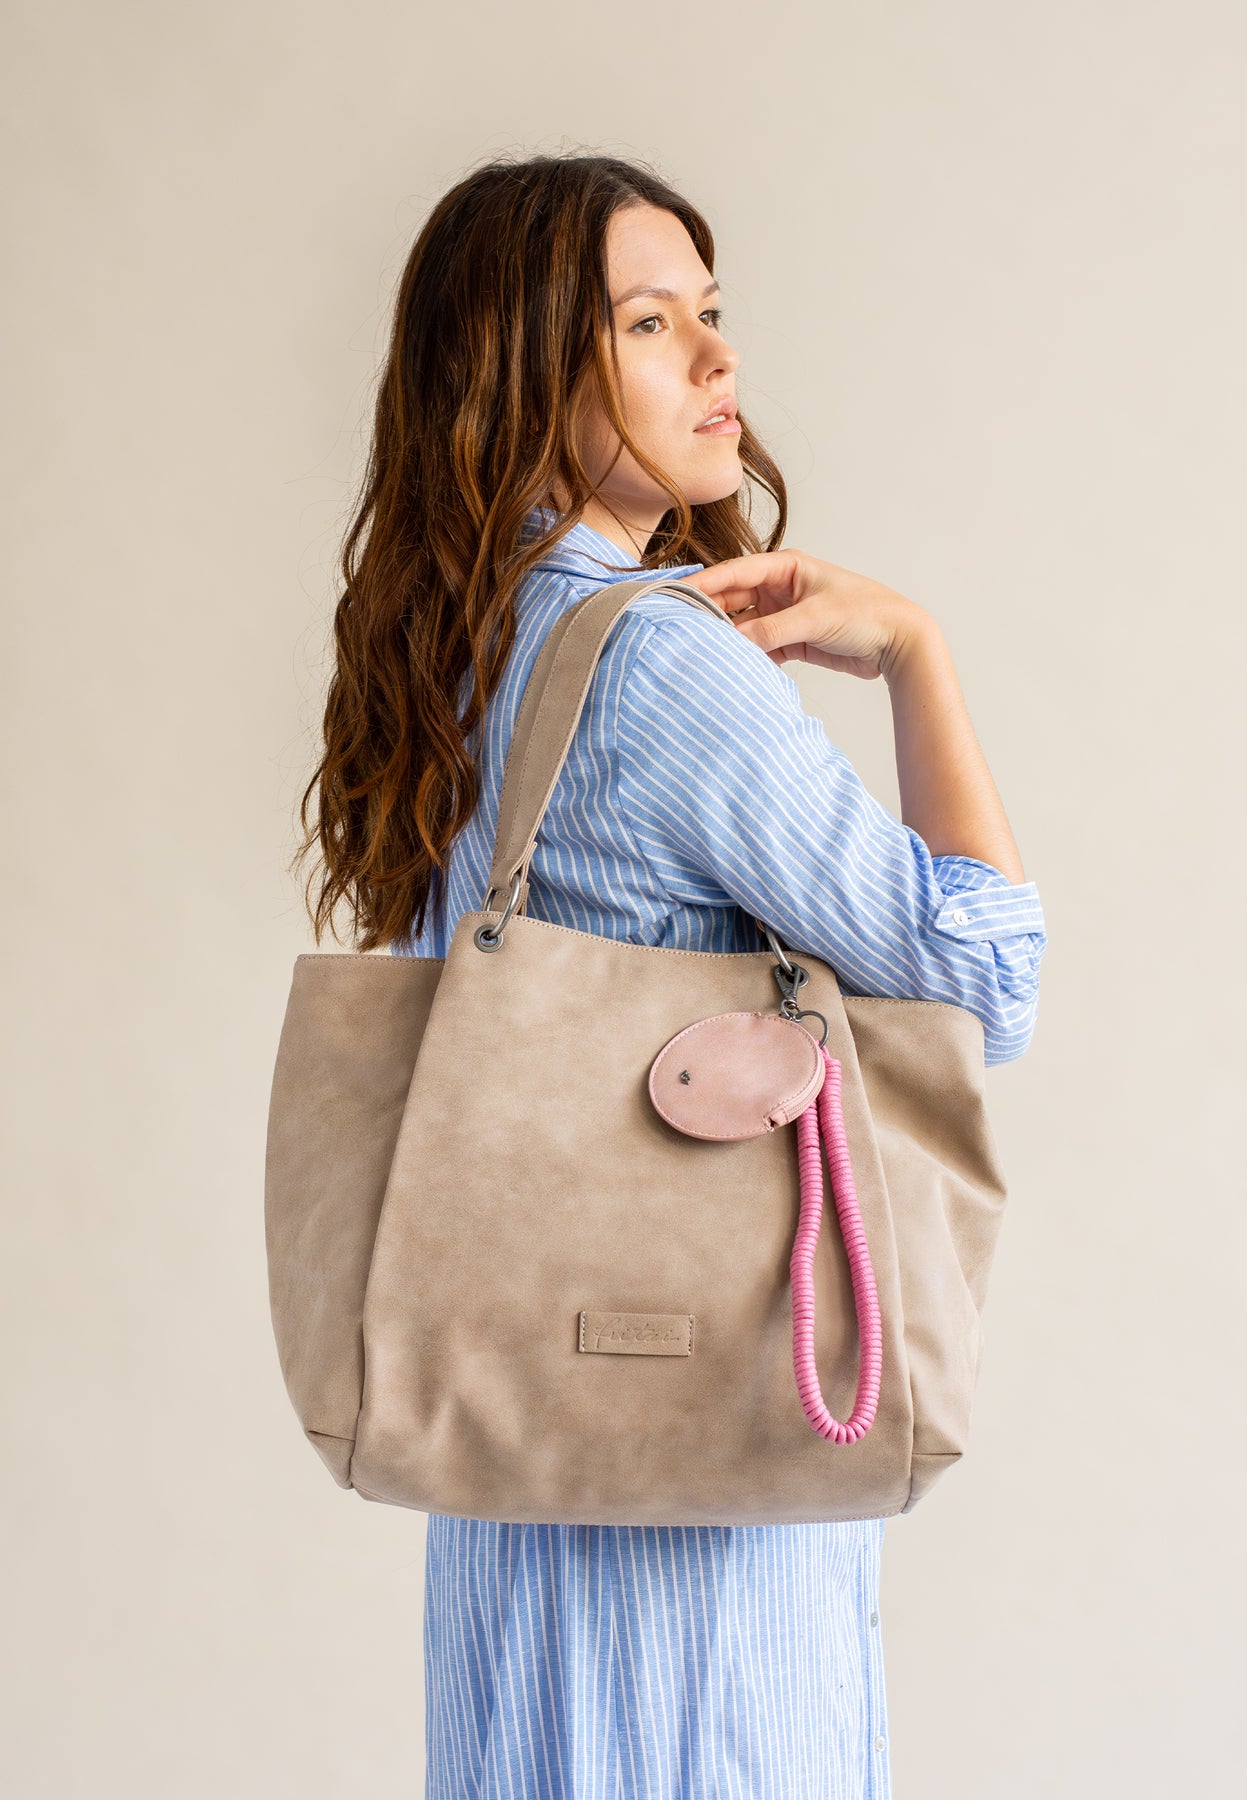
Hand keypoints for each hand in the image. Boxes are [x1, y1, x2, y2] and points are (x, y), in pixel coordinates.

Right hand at [692, 549, 931, 681]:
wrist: (899, 642)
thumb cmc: (866, 614)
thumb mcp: (814, 619)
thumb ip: (772, 630)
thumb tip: (734, 640)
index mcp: (787, 567)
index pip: (735, 572)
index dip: (704, 583)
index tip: (675, 595)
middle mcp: (781, 587)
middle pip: (734, 598)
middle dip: (710, 612)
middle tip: (680, 628)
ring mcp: (784, 614)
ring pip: (744, 625)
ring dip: (728, 638)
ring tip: (700, 650)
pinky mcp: (792, 640)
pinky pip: (759, 647)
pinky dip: (747, 656)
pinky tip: (730, 666)